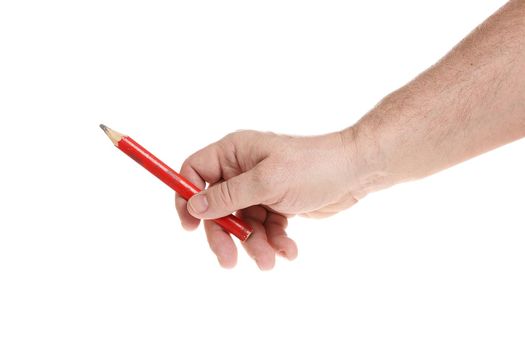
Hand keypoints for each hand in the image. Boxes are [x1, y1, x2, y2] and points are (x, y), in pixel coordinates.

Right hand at [175, 129, 365, 269]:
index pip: (195, 172)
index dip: (186, 197)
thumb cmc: (313, 167)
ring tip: (270, 260)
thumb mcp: (266, 182)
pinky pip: (264, 229)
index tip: (190, 226)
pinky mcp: (276, 205)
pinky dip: (274, 241)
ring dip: (254, 245)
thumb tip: (193, 206)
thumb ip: (228, 196)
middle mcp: (243, 170)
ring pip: (242, 224)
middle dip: (225, 235)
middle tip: (228, 262)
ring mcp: (260, 189)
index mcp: (234, 153)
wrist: (355, 172)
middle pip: (216, 207)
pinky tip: (289, 250)